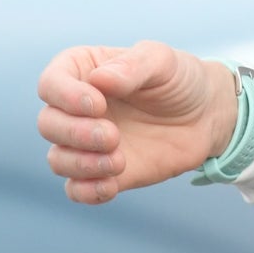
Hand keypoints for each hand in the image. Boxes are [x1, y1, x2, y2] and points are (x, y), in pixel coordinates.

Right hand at [39, 41, 233, 203]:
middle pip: (48, 124)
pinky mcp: (101, 172)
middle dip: (75, 134)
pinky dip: (87, 192)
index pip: (50, 85)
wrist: (205, 115)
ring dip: (82, 164)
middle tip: (113, 136)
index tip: (99, 104)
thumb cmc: (178, 79)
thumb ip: (132, 66)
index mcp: (82, 72)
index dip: (66, 97)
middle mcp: (75, 109)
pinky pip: (76, 190)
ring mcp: (86, 143)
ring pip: (57, 160)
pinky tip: (111, 185)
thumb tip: (98, 79)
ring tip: (119, 161)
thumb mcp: (162, 60)